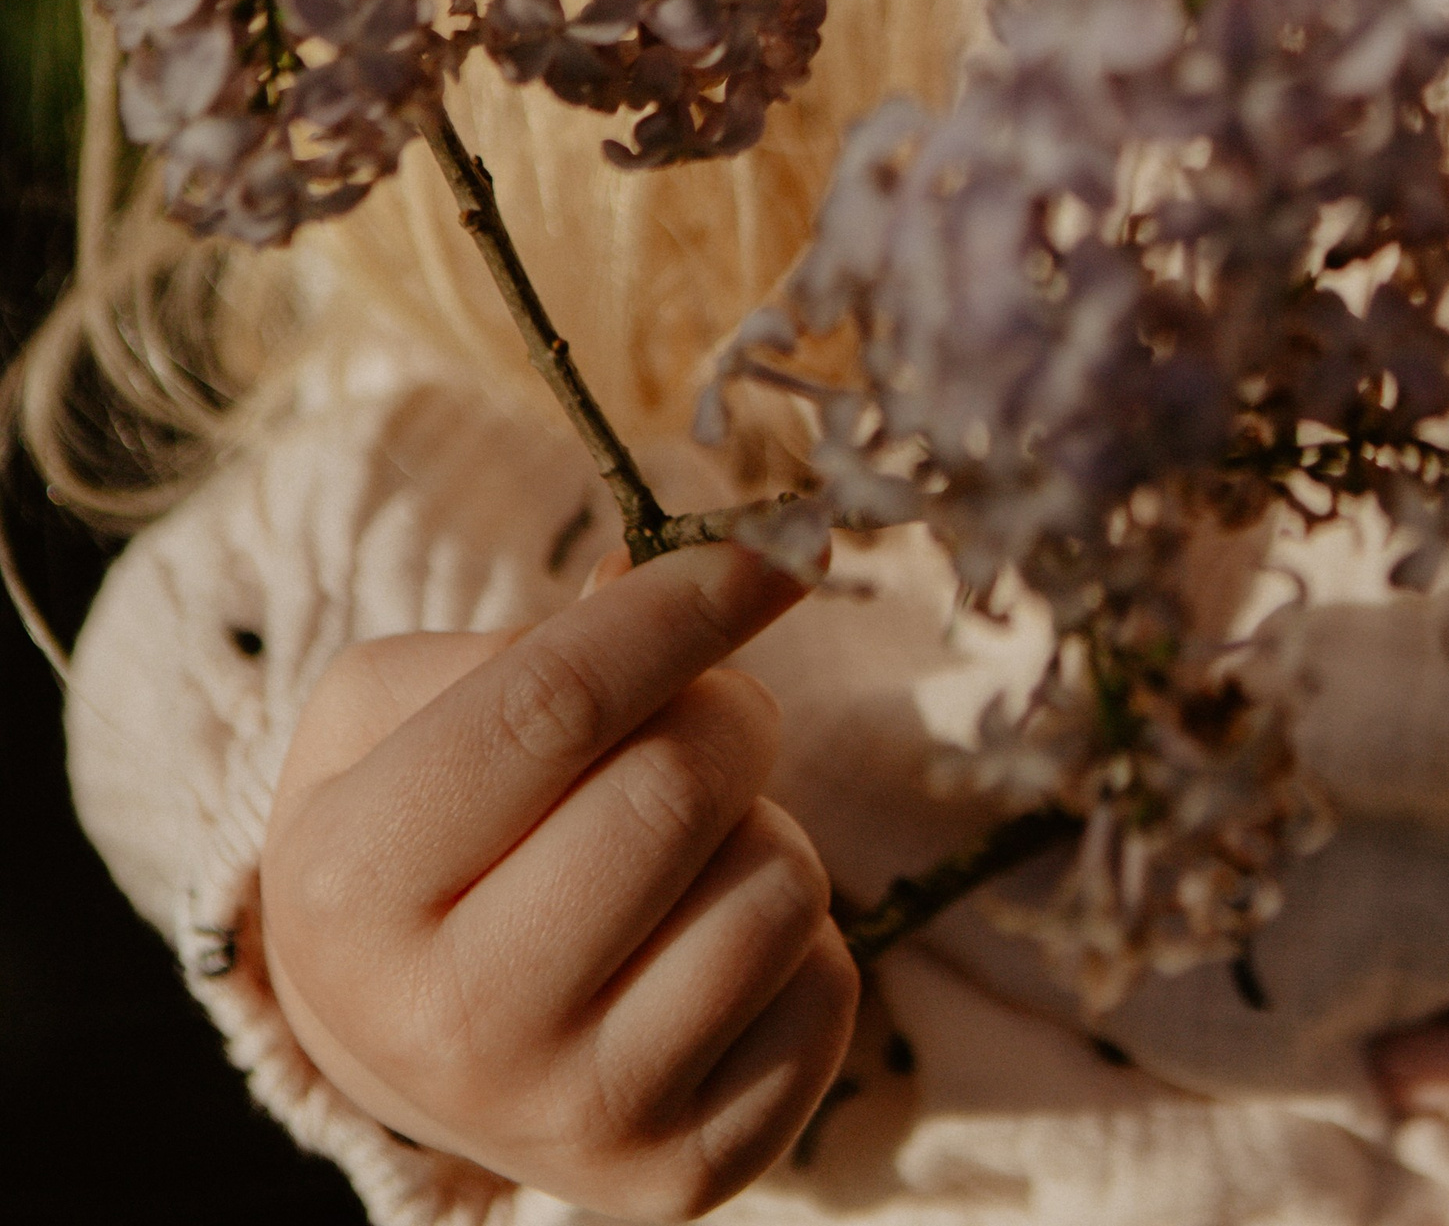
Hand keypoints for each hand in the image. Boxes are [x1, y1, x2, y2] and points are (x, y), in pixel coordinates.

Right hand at [260, 538, 859, 1222]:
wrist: (407, 1038)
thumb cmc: (418, 828)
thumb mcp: (404, 705)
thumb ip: (538, 630)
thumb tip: (687, 578)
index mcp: (354, 884)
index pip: (554, 705)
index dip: (686, 605)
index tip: (778, 551)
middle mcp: (449, 1027)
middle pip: (680, 789)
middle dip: (729, 711)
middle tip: (703, 715)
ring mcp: (569, 1121)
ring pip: (777, 887)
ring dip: (759, 830)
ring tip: (678, 857)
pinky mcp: (678, 1177)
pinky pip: (829, 990)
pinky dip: (796, 940)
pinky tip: (703, 947)